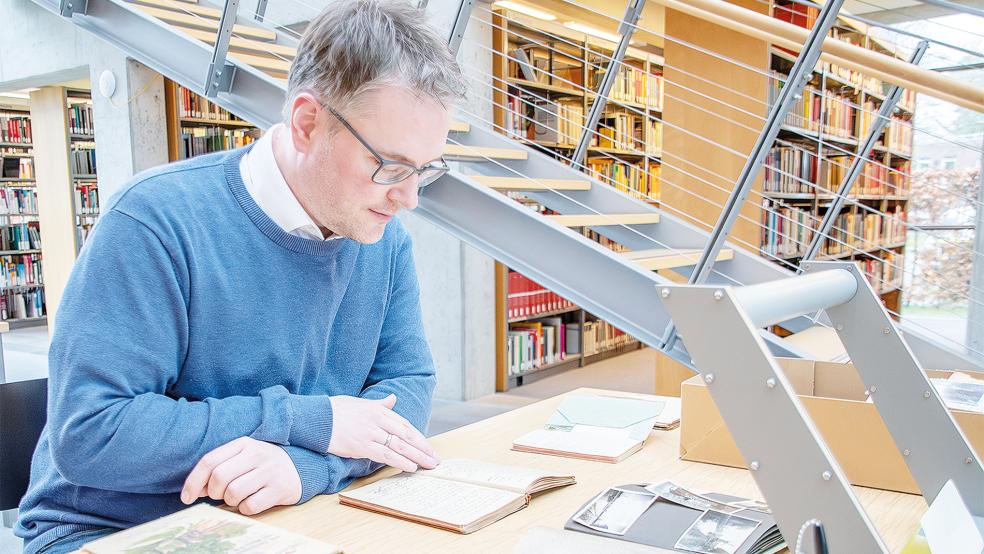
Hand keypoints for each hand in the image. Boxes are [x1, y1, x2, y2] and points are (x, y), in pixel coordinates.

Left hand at [180, 437, 300, 514]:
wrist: (300, 469)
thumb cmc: (262, 465)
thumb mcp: (243, 458)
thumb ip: (219, 468)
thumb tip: (197, 490)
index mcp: (244, 444)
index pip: (209, 461)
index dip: (193, 482)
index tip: (187, 498)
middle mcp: (257, 454)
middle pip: (219, 477)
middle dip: (214, 493)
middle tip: (220, 495)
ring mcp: (270, 471)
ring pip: (233, 493)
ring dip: (231, 501)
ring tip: (239, 497)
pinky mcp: (279, 489)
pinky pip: (250, 506)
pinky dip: (245, 508)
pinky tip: (252, 501)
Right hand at [327, 394, 439, 471]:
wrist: (315, 417)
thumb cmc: (335, 410)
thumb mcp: (360, 403)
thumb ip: (379, 404)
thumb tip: (393, 399)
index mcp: (378, 410)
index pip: (404, 425)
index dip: (418, 437)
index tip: (428, 447)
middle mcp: (377, 420)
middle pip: (406, 436)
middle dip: (423, 448)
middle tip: (435, 459)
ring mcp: (370, 433)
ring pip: (399, 446)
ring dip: (416, 457)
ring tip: (428, 465)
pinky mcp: (361, 445)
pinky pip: (385, 454)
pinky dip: (399, 461)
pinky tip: (410, 467)